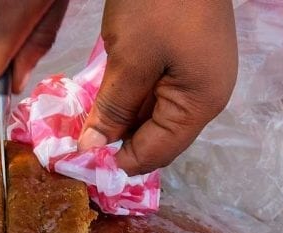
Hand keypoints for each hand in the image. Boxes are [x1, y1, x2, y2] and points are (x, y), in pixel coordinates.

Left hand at [77, 0, 237, 174]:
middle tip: (76, 146)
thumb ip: (112, 109)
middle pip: (159, 136)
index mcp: (201, 104)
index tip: (80, 167)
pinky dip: (130, 96)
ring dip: (121, 120)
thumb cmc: (158, 3)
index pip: (158, 153)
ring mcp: (200, 74)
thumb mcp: (129, 59)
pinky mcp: (188, 55)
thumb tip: (93, 150)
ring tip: (84, 123)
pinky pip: (158, 90)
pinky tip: (102, 96)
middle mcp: (207, 96)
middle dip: (118, 143)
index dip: (119, 164)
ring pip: (155, 114)